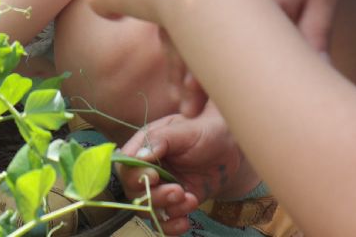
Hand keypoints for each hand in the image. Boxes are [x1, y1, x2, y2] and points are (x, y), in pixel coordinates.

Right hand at [117, 105, 258, 234]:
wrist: (230, 149)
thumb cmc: (206, 131)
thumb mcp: (185, 129)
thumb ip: (162, 139)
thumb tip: (139, 156)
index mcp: (145, 146)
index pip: (126, 165)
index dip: (135, 174)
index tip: (153, 176)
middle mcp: (148, 169)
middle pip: (134, 191)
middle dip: (154, 196)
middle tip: (177, 191)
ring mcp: (161, 188)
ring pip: (149, 209)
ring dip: (168, 209)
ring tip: (189, 199)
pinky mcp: (175, 203)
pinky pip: (165, 222)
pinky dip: (172, 226)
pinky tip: (185, 221)